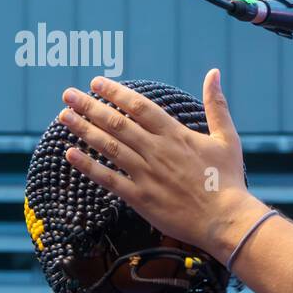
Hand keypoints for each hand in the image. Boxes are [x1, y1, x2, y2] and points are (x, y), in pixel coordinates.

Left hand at [58, 69, 254, 258]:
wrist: (225, 219)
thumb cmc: (228, 179)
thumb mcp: (227, 138)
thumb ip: (216, 105)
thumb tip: (213, 73)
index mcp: (175, 135)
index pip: (139, 106)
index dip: (115, 93)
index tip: (96, 83)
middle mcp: (156, 151)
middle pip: (117, 123)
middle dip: (89, 106)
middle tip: (68, 94)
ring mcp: (146, 174)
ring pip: (108, 147)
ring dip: (83, 130)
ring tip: (64, 116)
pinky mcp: (140, 198)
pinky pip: (108, 179)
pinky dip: (88, 166)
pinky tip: (70, 154)